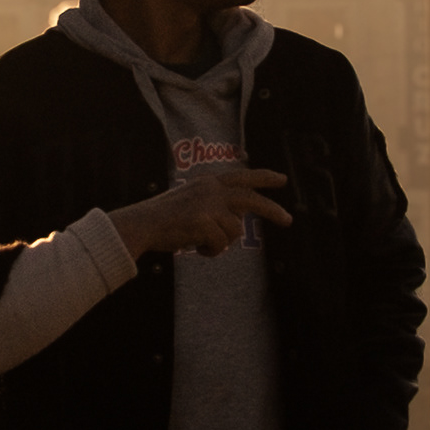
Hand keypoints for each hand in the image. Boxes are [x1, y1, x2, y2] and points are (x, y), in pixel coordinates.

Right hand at [125, 161, 291, 259]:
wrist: (141, 225)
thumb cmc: (164, 219)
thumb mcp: (191, 202)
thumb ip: (214, 205)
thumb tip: (239, 223)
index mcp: (208, 182)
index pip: (242, 177)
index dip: (264, 177)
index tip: (282, 180)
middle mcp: (211, 190)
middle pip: (251, 200)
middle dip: (272, 210)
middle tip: (289, 220)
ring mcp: (208, 205)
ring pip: (234, 231)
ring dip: (221, 242)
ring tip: (202, 243)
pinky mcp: (203, 222)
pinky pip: (220, 245)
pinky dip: (211, 251)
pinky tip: (195, 248)